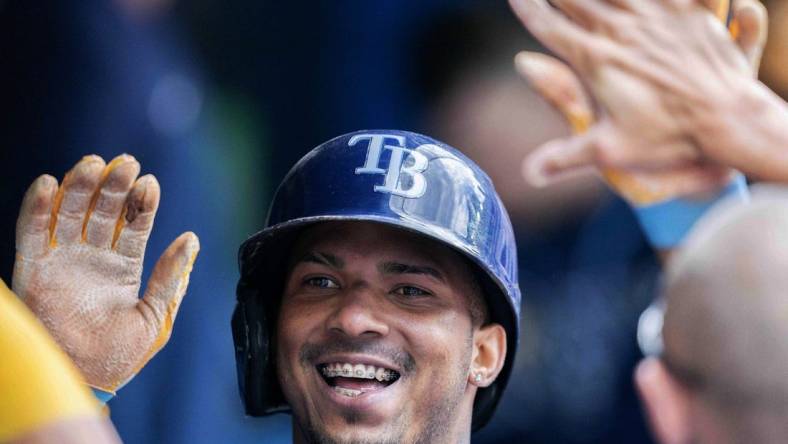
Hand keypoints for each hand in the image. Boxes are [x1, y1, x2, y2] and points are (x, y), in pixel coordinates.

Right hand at [12, 155, 198, 392]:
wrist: (84, 381)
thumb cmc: (121, 356)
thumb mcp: (156, 316)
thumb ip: (171, 278)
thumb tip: (192, 238)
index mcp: (123, 267)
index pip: (134, 225)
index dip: (142, 203)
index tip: (150, 182)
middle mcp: (93, 258)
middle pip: (104, 211)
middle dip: (114, 186)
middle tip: (126, 162)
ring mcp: (63, 261)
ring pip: (70, 213)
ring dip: (80, 187)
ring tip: (95, 163)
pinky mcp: (32, 270)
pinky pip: (31, 233)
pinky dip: (36, 207)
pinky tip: (47, 183)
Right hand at [510, 0, 772, 198]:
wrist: (728, 119)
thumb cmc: (668, 139)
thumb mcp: (609, 151)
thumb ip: (564, 158)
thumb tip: (529, 173)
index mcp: (594, 59)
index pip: (548, 26)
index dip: (528, 9)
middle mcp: (617, 30)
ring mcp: (652, 14)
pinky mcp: (685, 8)